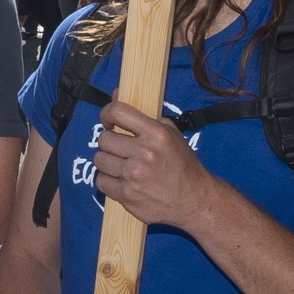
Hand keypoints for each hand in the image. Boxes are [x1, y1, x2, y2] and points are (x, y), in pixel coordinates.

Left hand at [89, 101, 214, 231]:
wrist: (194, 200)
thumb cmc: (183, 166)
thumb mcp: (171, 134)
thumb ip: (144, 115)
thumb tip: (117, 94)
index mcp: (156, 134)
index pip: (117, 112)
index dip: (107, 113)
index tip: (109, 120)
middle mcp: (144, 153)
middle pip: (104, 138)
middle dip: (110, 142)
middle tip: (120, 147)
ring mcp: (134, 176)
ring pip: (99, 160)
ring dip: (108, 161)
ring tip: (122, 164)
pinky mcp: (127, 195)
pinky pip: (101, 181)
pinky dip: (108, 181)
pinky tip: (122, 180)